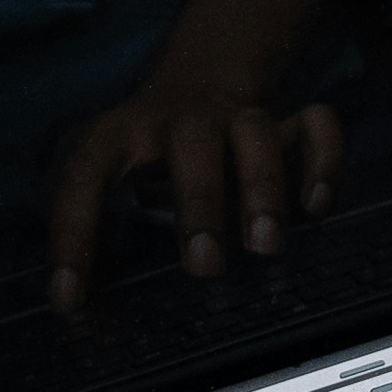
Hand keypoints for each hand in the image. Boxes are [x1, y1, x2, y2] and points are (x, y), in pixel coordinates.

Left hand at [46, 92, 342, 306]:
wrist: (201, 74)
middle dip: (200, 203)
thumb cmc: (148, 157)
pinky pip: (316, 126)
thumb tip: (80, 316)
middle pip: (192, 143)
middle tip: (204, 267)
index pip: (85, 175)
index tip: (68, 301)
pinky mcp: (287, 122)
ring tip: (265, 247)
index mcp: (120, 135)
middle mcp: (179, 122)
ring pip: (256, 133)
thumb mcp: (109, 180)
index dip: (73, 235)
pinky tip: (315, 207)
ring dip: (262, 187)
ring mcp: (237, 118)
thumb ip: (98, 236)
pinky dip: (322, 162)